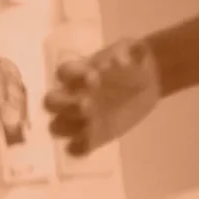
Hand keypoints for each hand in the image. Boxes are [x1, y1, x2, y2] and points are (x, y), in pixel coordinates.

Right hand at [43, 37, 161, 156]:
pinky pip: (76, 147)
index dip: (74, 76)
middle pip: (51, 102)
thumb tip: (121, 61)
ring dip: (68, 127)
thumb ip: (128, 53)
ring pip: (57, 125)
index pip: (63, 73)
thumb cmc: (133, 62)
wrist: (147, 80)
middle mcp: (72, 95)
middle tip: (87, 104)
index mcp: (78, 72)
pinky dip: (79, 148)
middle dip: (65, 104)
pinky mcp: (93, 135)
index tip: (93, 76)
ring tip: (91, 123)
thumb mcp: (134, 50)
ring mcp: (79, 118)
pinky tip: (93, 141)